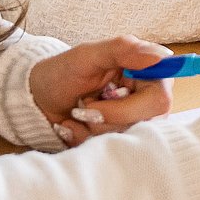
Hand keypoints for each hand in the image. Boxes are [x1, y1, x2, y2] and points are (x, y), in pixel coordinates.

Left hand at [29, 35, 175, 146]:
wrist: (39, 96)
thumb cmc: (65, 71)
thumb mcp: (89, 54)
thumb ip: (124, 50)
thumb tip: (160, 56)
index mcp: (149, 74)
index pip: (159, 100)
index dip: (130, 106)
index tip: (105, 94)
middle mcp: (147, 99)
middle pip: (142, 124)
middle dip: (104, 116)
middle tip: (84, 103)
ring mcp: (133, 122)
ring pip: (122, 138)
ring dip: (92, 125)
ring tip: (78, 109)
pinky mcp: (116, 139)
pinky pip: (106, 149)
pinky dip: (82, 137)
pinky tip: (72, 124)